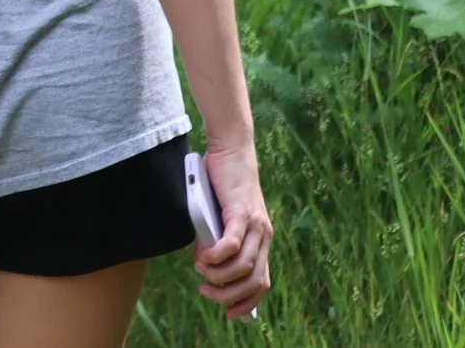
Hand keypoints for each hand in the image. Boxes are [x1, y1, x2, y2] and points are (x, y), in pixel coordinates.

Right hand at [195, 140, 272, 319]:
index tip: (230, 314)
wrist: (231, 149)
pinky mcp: (242, 212)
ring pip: (243, 267)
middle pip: (253, 281)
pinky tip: (204, 256)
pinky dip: (218, 256)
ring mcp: (256, 224)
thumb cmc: (221, 182)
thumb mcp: (219, 218)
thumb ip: (217, 239)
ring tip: (200, 268)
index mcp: (262, 240)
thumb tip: (206, 264)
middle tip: (205, 290)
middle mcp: (264, 235)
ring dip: (218, 275)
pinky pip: (234, 244)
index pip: (262, 283)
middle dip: (228, 295)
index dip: (247, 303)